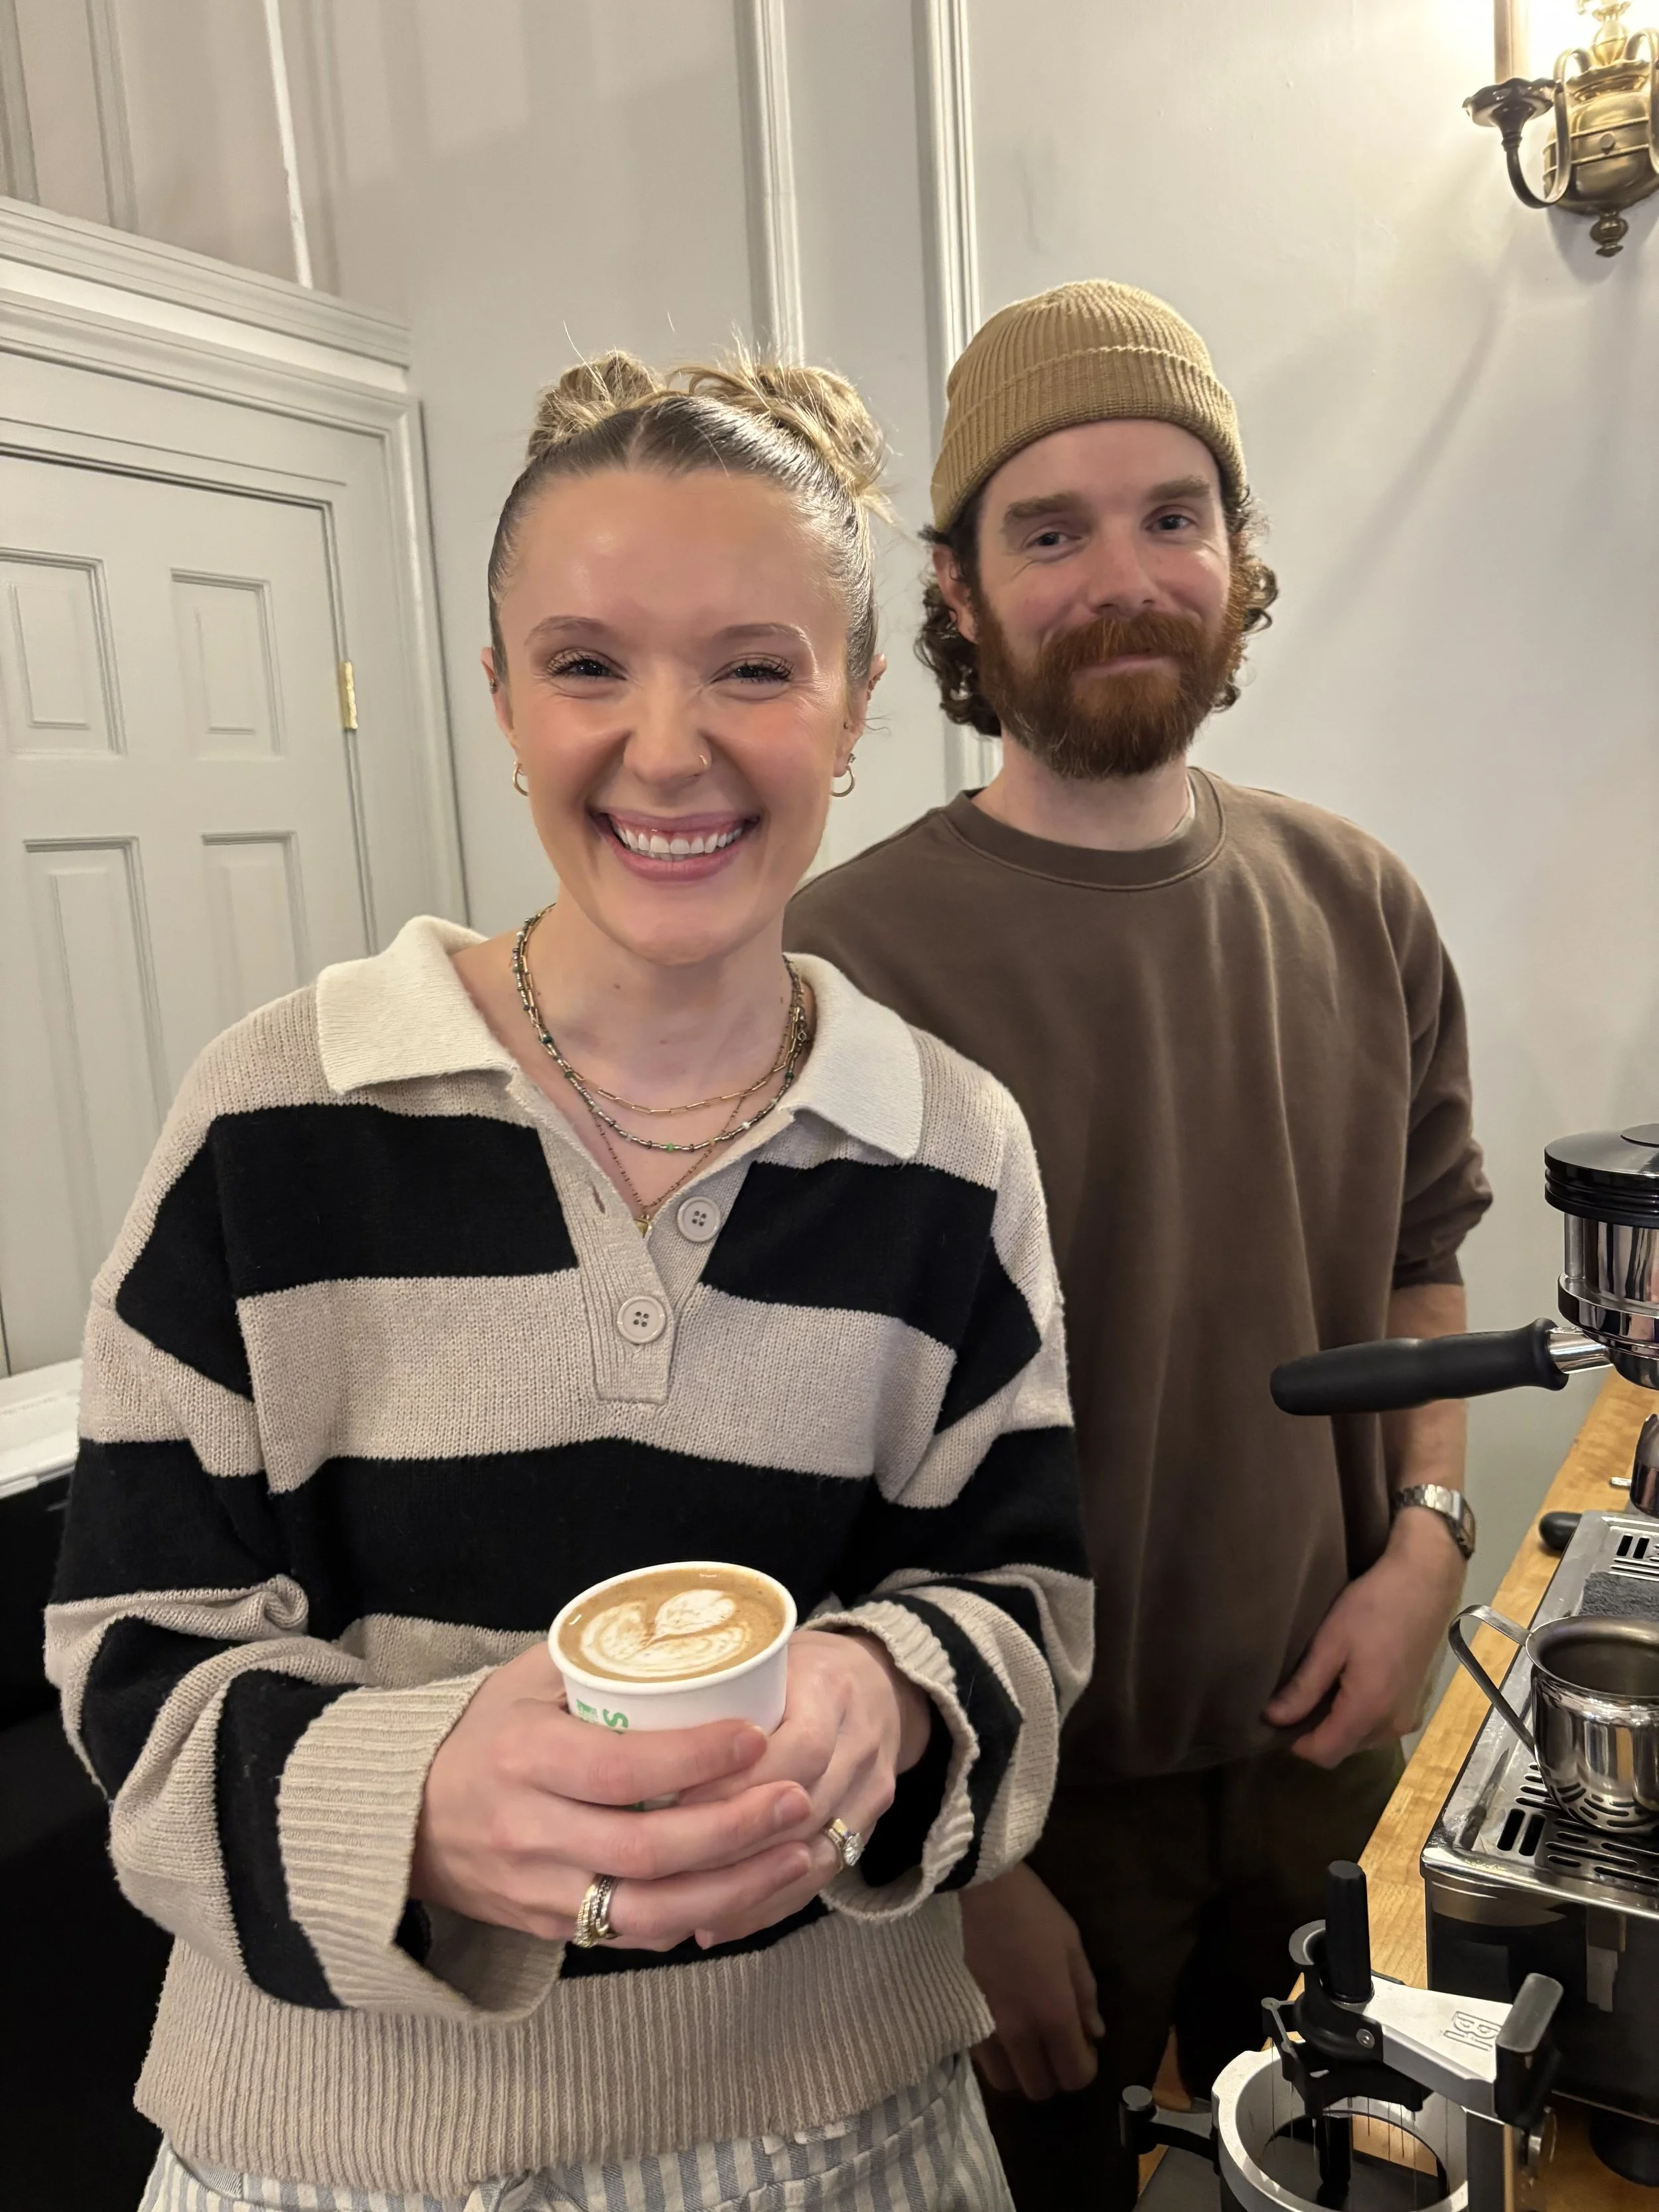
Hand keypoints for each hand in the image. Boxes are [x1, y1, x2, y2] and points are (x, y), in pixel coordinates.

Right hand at [411, 1643, 816, 1950]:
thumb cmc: (481, 1735)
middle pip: (647, 1849)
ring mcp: (540, 1891)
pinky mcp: (550, 1929)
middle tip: (796, 1798)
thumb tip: (684, 1639)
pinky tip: (747, 1889)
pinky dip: (697, 1917)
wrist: (403, 1820)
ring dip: (733, 1887)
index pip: (620, 1768)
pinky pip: (633, 1935)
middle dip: (734, 1828)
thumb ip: (596, 1664)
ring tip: (795, 1851)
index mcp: (523, 1758)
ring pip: (650, 1909)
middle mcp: (530, 1832)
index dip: (694, 1758)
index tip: (755, 1736)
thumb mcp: (523, 1681)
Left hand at [680, 1628, 933, 1946]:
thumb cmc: (798, 1666)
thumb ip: (709, 1687)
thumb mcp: (760, 1657)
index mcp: (830, 1689)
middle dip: (727, 1843)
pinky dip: (766, 1905)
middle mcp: (859, 1742)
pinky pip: (819, 1879)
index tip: (667, 1801)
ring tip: (673, 1904)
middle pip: (799, 1811)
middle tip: (656, 1865)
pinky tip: (714, 1921)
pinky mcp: (870, 1826)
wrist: (882, 1681)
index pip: (792, 1749)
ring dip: (742, 1885)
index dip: (732, 1783)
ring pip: (810, 1854)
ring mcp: (871, 1789)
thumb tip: (621, 1731)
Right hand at [962, 1862, 1102, 2098]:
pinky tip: (1006, 2032)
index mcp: (1054, 2016)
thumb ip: (1086, 1997)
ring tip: (1031, 2044)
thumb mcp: (1074, 1949)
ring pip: (1007, 2083)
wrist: (986, 1892)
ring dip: (1023, 2072)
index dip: (1086, 2068)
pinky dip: (999, 2059)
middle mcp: (1021, 2033)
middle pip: (1040, 2089)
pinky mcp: (966, 2018)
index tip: (1086, 2047)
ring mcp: (989, 2029)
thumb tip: (1095, 2034)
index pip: (1075, 2075)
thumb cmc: (1037, 1915)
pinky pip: (984, 2061)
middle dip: (1055, 2076)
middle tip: (1059, 2045)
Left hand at [1264, 1509, 1467, 1766]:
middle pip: (1344, 1749)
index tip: (1277, 1721)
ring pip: (1362, 1739)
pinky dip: (1360, 1715)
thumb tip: (1273, 1719)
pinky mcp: (1417, 1703)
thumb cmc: (1373, 1606)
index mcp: (1370, 1710)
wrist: (1425, 1583)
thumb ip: (1303, 1687)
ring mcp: (1410, 1716)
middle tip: (1295, 1698)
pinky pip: (1380, 1726)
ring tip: (1321, 1686)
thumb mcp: (1330, 1642)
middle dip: (1317, 1733)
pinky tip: (1348, 1681)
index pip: (1326, 1753)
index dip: (1297, 1744)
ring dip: (1339, 1723)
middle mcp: (1394, 1725)